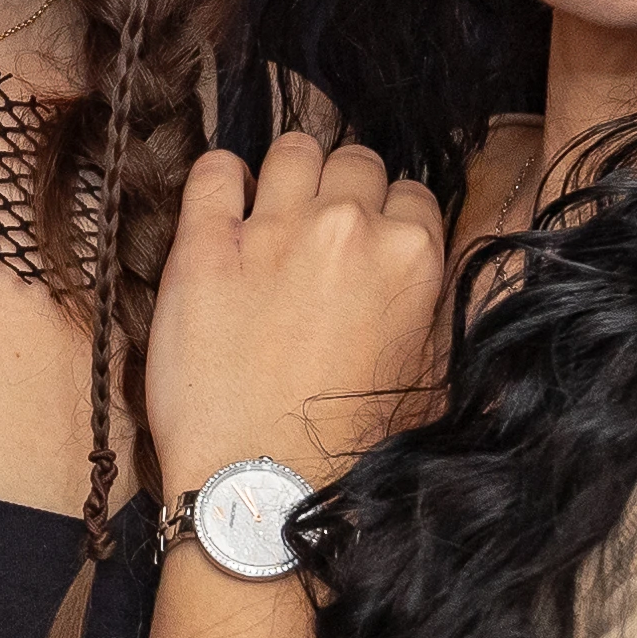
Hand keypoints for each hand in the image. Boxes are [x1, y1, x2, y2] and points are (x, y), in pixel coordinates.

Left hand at [143, 135, 446, 508]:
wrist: (263, 488)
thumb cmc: (350, 444)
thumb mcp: (430, 374)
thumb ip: (433, 304)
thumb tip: (424, 266)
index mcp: (413, 256)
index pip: (409, 193)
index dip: (387, 219)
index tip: (366, 249)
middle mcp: (348, 228)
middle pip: (353, 161)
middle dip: (341, 191)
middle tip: (320, 237)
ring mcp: (272, 230)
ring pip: (291, 149)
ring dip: (288, 173)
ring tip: (273, 214)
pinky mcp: (203, 246)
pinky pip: (214, 170)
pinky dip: (221, 178)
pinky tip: (223, 208)